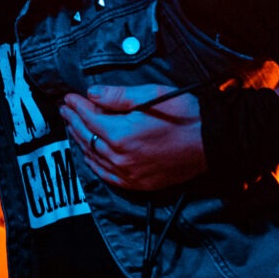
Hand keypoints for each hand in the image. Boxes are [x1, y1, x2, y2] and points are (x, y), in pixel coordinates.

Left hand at [60, 83, 206, 190]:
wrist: (213, 141)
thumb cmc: (184, 114)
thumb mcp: (150, 95)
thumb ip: (117, 96)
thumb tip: (91, 93)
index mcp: (121, 135)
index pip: (88, 118)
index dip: (76, 106)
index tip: (68, 97)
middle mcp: (121, 158)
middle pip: (87, 138)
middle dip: (73, 121)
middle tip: (65, 110)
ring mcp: (129, 174)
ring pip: (94, 158)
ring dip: (80, 141)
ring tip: (73, 128)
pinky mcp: (139, 184)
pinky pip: (107, 176)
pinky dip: (94, 164)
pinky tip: (90, 156)